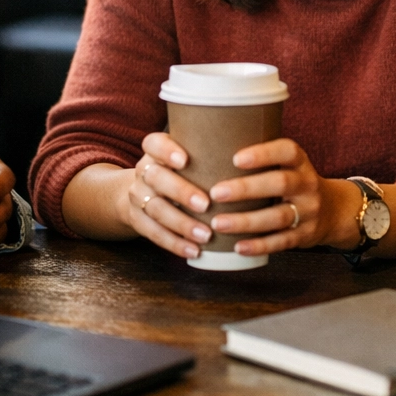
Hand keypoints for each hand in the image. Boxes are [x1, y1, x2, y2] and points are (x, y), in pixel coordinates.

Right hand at [118, 132, 216, 259]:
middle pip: (156, 178)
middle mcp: (144, 171)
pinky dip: (175, 244)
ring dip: (182, 224)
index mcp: (155, 151)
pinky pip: (153, 233)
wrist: (146, 191)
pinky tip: (194, 251)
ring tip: (206, 235)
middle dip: (181, 192)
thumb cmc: (183, 171)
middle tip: (206, 205)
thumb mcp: (189, 156)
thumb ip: (209, 153)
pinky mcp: (138, 220)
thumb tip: (257, 153)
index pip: (154, 144)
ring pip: (156, 209)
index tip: (185, 160)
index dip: (167, 151)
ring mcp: (138, 196)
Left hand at [210, 138, 343, 256]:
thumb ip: (262, 159)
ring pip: (278, 217)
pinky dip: (259, 245)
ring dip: (246, 221)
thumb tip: (212, 146)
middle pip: (280, 183)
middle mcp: (307, 185)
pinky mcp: (304, 236)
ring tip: (217, 223)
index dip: (263, 154)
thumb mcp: (288, 165)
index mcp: (300, 162)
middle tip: (216, 193)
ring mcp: (308, 212)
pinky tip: (238, 247)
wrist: (333, 210)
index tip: (235, 158)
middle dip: (246, 188)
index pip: (287, 151)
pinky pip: (282, 242)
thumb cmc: (294, 183)